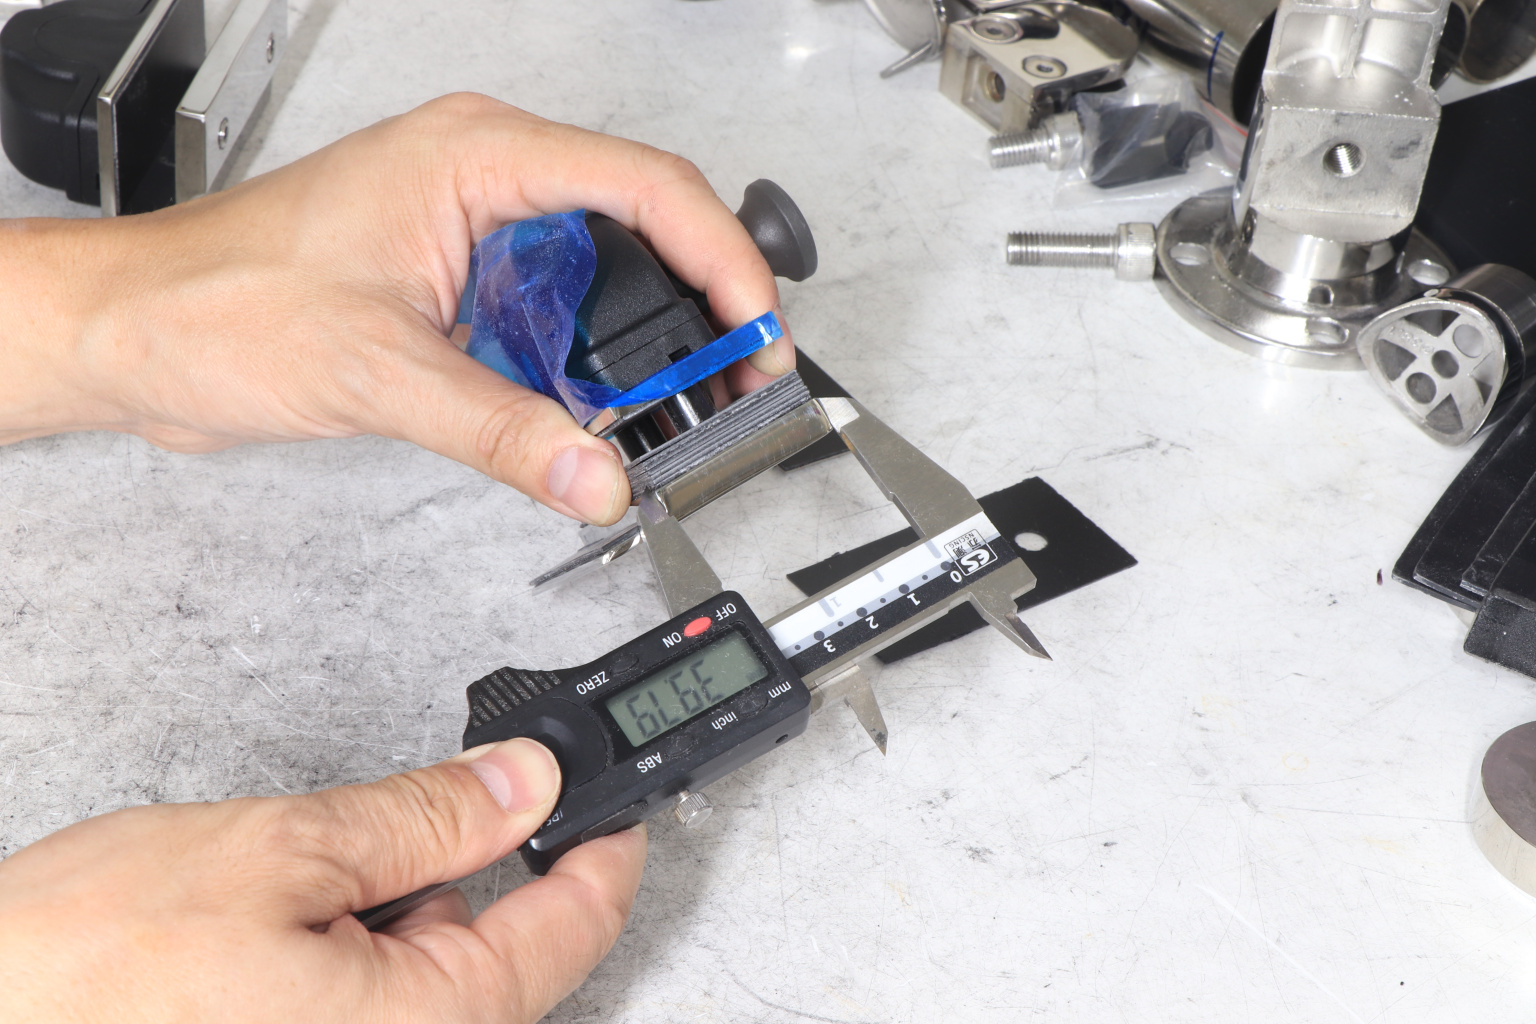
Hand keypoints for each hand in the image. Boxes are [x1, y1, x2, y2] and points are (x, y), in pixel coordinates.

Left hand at [0, 94, 794, 524]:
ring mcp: (474, 227)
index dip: (722, 260)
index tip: (756, 330)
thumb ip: (501, 430)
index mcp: (476, 157)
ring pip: (607, 267)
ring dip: (652, 335)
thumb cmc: (220, 305)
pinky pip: (558, 309)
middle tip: (739, 378)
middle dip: (705, 301)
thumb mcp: (380, 372)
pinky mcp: (460, 278)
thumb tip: (596, 474)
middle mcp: (484, 177)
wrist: (138, 333)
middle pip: (644, 220)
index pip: (645, 187)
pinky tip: (601, 408)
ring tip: (686, 402)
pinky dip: (593, 359)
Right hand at [0, 738, 645, 1022]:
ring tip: (307, 876)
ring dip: (404, 904)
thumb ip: (426, 817)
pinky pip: (376, 1000)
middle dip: (480, 867)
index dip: (606, 850)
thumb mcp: (280, 853)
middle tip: (445, 797)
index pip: (572, 931)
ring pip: (435, 970)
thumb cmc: (80, 977)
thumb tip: (527, 782)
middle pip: (505, 953)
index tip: (620, 798)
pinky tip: (285, 919)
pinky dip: (360, 942)